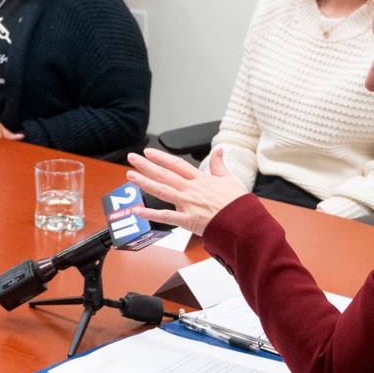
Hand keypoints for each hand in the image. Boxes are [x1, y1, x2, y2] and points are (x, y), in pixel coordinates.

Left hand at [126, 147, 246, 234]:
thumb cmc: (237, 204)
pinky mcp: (188, 220)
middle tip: (132, 158)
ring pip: (161, 190)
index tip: (148, 152)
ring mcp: (188, 204)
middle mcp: (191, 189)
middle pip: (164, 174)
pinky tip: (138, 211)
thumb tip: (219, 150)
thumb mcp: (229, 179)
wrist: (243, 222)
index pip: (176, 164)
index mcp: (200, 179)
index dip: (161, 157)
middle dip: (146, 165)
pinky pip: (166, 216)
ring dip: (144, 182)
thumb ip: (219, 165)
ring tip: (130, 176)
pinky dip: (151, 214)